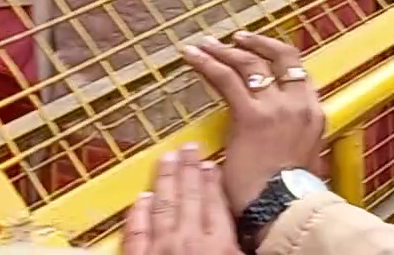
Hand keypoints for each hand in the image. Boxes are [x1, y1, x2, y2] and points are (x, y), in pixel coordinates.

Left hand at [124, 145, 240, 254]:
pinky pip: (137, 231)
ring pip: (163, 206)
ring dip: (166, 180)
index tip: (210, 163)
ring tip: (167, 158)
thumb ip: (240, 247)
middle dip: (189, 169)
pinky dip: (138, 212)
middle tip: (188, 148)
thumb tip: (256, 236)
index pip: (215, 203)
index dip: (212, 181)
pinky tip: (141, 197)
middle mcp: (188, 238)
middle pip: (189, 197)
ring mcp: (161, 247)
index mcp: (218, 244)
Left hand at [179, 33, 323, 212]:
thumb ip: (293, 139)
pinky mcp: (251, 116)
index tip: (260, 52)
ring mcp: (276, 108)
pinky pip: (226, 79)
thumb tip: (279, 138)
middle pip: (281, 57)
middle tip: (237, 39)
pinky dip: (207, 63)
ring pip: (250, 65)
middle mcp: (299, 104)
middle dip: (257, 44)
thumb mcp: (302, 158)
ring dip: (226, 51)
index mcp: (314, 114)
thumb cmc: (289, 194)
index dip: (277, 57)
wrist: (284, 208)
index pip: (299, 71)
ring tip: (206, 45)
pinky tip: (192, 56)